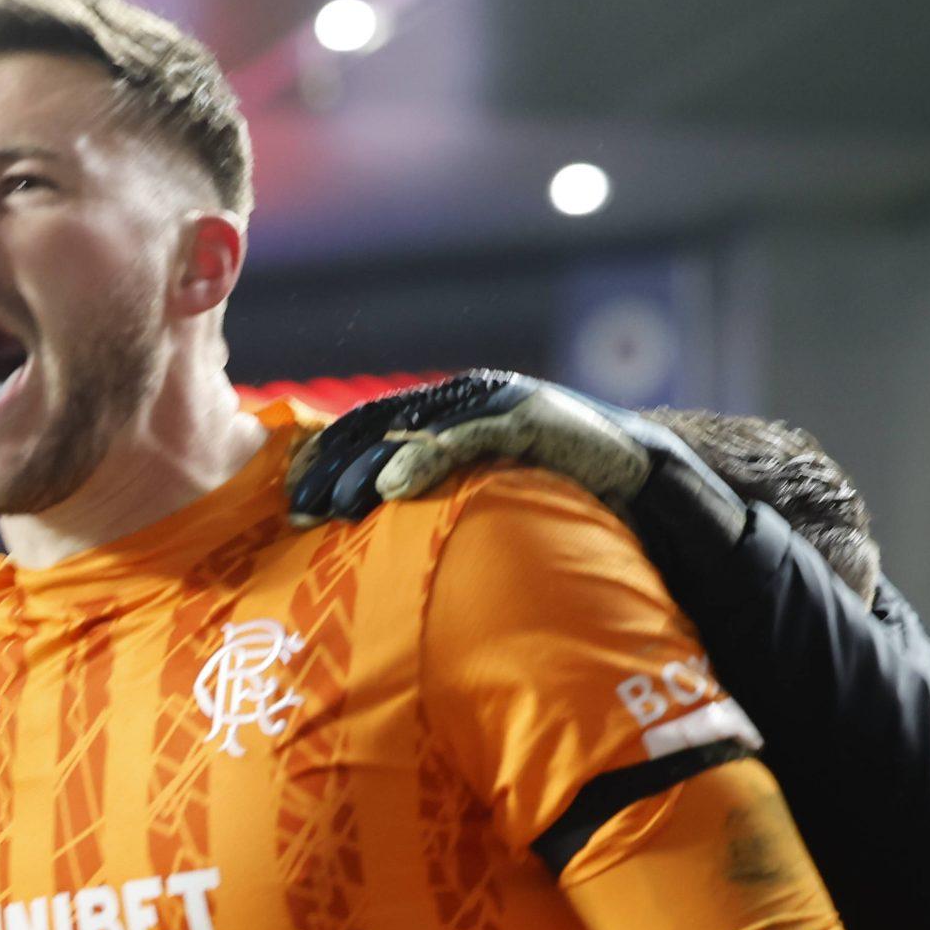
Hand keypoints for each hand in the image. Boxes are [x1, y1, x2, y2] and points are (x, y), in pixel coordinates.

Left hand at [286, 369, 694, 521]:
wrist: (639, 479)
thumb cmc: (555, 494)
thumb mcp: (480, 494)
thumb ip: (433, 495)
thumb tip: (370, 529)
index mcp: (446, 413)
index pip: (368, 427)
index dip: (326, 458)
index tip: (290, 497)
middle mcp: (463, 400)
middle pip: (379, 425)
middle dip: (333, 467)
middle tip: (298, 508)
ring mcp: (494, 404)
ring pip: (413, 429)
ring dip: (365, 468)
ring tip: (332, 507)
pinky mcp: (527, 419)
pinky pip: (465, 438)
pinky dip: (423, 460)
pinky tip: (390, 491)